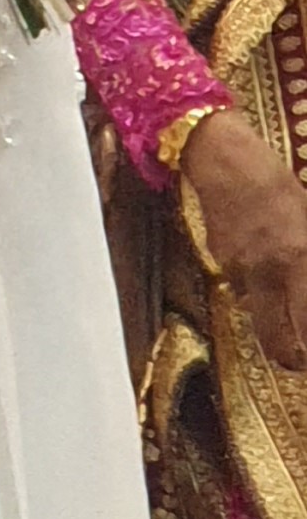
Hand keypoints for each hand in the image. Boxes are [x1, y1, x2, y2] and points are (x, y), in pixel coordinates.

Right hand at [181, 110, 306, 370]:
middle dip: (290, 356)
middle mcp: (268, 273)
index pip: (305, 325)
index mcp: (298, 259)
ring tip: (283, 295)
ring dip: (272, 313)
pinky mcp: (220, 260)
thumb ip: (306, 255)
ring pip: (257, 310)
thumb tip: (305, 286)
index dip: (305, 351)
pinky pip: (240, 284)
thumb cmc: (276, 182)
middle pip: (276, 340)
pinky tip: (260, 258)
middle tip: (299, 358)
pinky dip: (252, 283)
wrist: (224, 159)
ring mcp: (239, 270)